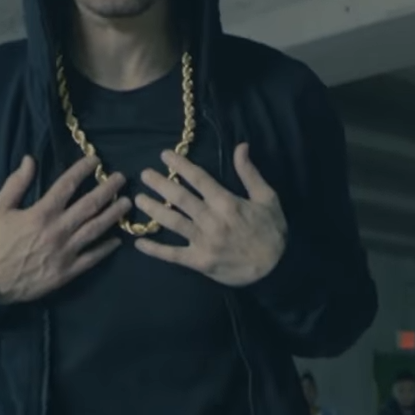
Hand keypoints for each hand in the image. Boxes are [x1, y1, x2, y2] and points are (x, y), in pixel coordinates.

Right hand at [0, 154, 131, 303]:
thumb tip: (30, 160)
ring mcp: (65, 252)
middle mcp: (57, 230)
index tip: (95, 160)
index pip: (67, 185)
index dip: (82, 170)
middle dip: (107, 189)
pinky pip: (92, 258)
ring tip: (126, 203)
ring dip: (113, 215)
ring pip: (95, 229)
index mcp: (40, 213)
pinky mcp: (68, 271)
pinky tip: (117, 240)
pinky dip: (106, 248)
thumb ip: (15, 184)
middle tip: (120, 178)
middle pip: (89, 205)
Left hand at [132, 143, 286, 285]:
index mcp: (227, 203)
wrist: (276, 268)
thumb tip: (240, 146)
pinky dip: (155, 249)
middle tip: (144, 174)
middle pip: (180, 197)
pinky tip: (138, 243)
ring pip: (173, 222)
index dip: (180, 165)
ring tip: (138, 199)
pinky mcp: (199, 261)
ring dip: (153, 210)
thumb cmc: (271, 231)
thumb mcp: (267, 198)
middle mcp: (212, 220)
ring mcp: (203, 242)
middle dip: (160, 184)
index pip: (198, 178)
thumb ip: (250, 173)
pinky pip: (173, 255)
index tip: (165, 155)